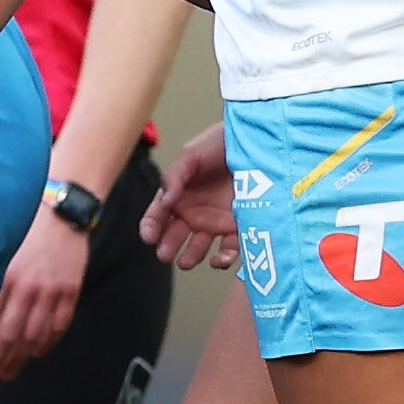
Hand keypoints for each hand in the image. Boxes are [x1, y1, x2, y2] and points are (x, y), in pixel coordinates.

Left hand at [0, 207, 87, 381]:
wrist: (61, 211)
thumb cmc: (25, 228)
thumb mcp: (0, 250)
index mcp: (6, 276)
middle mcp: (28, 287)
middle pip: (10, 336)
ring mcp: (52, 291)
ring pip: (35, 336)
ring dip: (20, 359)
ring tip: (9, 373)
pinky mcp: (71, 291)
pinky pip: (59, 325)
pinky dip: (47, 343)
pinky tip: (36, 353)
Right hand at [140, 122, 238, 270]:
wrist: (255, 142)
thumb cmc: (219, 144)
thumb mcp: (191, 156)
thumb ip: (174, 177)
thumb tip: (165, 201)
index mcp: (179, 196)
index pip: (158, 215)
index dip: (151, 227)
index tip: (149, 237)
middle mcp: (195, 212)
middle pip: (175, 235)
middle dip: (168, 246)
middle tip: (164, 255)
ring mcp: (216, 222)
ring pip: (199, 247)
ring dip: (191, 256)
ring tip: (186, 262)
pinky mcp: (239, 228)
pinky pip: (229, 249)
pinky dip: (223, 259)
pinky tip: (218, 260)